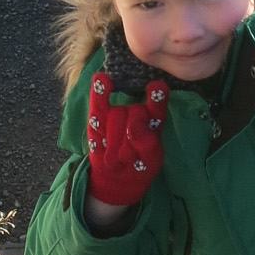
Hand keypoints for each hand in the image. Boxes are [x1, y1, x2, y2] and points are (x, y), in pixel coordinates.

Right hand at [85, 73, 169, 206]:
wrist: (117, 176)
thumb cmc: (139, 166)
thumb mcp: (149, 161)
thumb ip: (147, 144)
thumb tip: (134, 126)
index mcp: (154, 121)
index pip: (157, 108)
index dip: (157, 98)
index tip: (157, 86)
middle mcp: (137, 112)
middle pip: (133, 114)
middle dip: (128, 142)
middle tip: (128, 160)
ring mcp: (117, 113)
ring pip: (115, 116)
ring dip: (115, 142)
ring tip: (117, 158)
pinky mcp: (98, 118)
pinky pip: (98, 103)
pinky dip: (99, 93)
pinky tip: (101, 79)